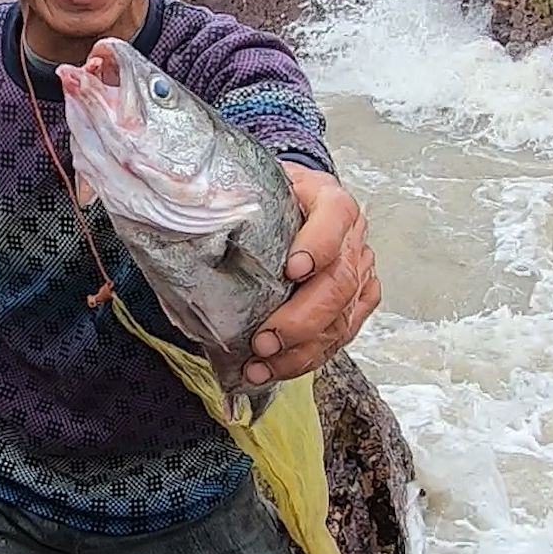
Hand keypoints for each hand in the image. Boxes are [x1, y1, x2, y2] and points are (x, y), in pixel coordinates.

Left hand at [244, 162, 378, 383]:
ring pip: (341, 319)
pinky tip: (276, 367)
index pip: (333, 220)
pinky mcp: (356, 302)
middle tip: (264, 340)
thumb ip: (235, 198)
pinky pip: (340, 337)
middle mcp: (352, 239)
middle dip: (301, 319)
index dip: (317, 246)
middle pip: (339, 283)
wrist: (298, 202)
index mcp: (330, 201)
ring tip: (261, 365)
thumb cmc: (275, 197)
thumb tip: (194, 212)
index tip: (291, 269)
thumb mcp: (257, 185)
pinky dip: (307, 358)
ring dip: (300, 350)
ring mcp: (359, 273)